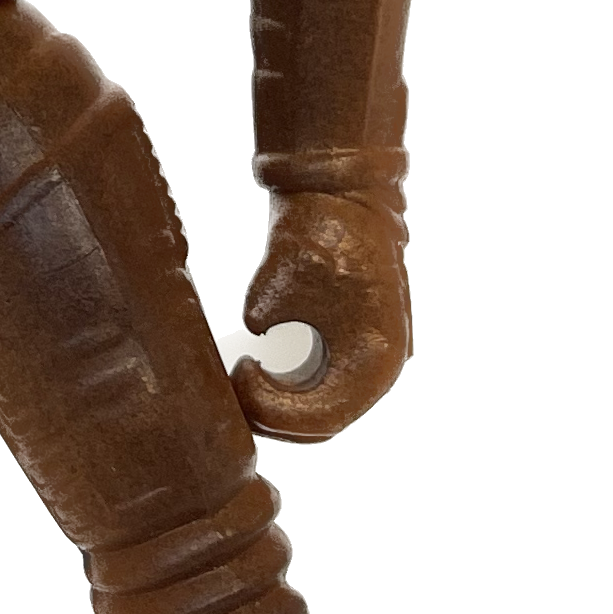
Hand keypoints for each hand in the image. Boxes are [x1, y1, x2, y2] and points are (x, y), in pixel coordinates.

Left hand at [229, 189, 411, 443]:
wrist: (345, 191)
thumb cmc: (320, 229)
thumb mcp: (280, 276)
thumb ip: (263, 317)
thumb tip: (254, 336)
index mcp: (373, 359)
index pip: (320, 421)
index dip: (272, 413)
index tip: (239, 377)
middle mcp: (380, 367)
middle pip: (321, 422)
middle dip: (272, 414)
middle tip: (232, 389)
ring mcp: (371, 355)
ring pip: (321, 406)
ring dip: (281, 402)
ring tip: (242, 377)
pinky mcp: (356, 342)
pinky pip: (323, 383)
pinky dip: (291, 386)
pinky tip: (258, 367)